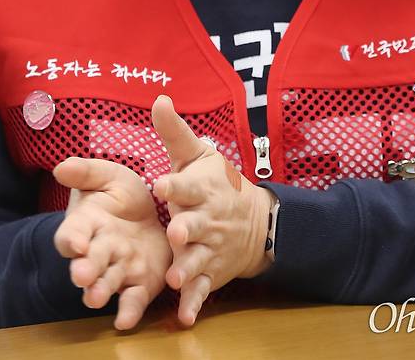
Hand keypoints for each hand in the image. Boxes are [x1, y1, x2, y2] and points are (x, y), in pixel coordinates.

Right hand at [53, 156, 172, 329]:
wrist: (152, 213)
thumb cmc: (121, 194)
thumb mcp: (108, 176)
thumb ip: (86, 172)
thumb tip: (60, 166)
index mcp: (88, 223)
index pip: (72, 232)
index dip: (72, 238)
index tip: (74, 243)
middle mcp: (99, 250)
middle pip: (88, 261)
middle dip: (84, 269)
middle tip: (81, 276)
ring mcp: (120, 268)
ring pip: (106, 283)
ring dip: (99, 291)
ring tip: (95, 298)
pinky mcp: (141, 282)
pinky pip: (133, 299)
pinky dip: (129, 311)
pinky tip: (125, 321)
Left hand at [151, 94, 275, 326]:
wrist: (255, 220)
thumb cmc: (218, 183)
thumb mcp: (198, 154)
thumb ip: (175, 132)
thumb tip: (158, 98)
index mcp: (201, 189)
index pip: (188, 185)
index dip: (175, 185)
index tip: (160, 184)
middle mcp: (206, 219)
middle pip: (195, 224)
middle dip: (186, 228)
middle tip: (174, 230)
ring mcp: (210, 249)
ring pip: (198, 259)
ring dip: (187, 268)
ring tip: (175, 277)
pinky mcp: (211, 273)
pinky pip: (203, 290)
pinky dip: (195, 303)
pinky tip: (185, 316)